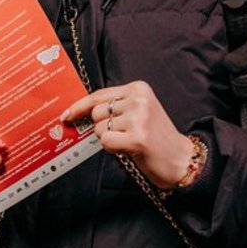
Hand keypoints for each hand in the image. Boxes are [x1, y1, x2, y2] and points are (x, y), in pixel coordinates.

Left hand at [62, 82, 193, 191]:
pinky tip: (128, 149)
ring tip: (129, 141)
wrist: (180, 159)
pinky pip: (106, 142)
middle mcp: (138, 100)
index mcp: (139, 88)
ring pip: (100, 128)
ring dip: (109, 139)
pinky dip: (112, 149)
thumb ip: (114, 108)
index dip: (80, 106)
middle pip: (97, 113)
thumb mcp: (138, 112)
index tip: (67, 115)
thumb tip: (79, 113)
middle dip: (102, 127)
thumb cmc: (155, 138)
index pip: (99, 95)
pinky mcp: (136, 138)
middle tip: (123, 135)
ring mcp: (138, 118)